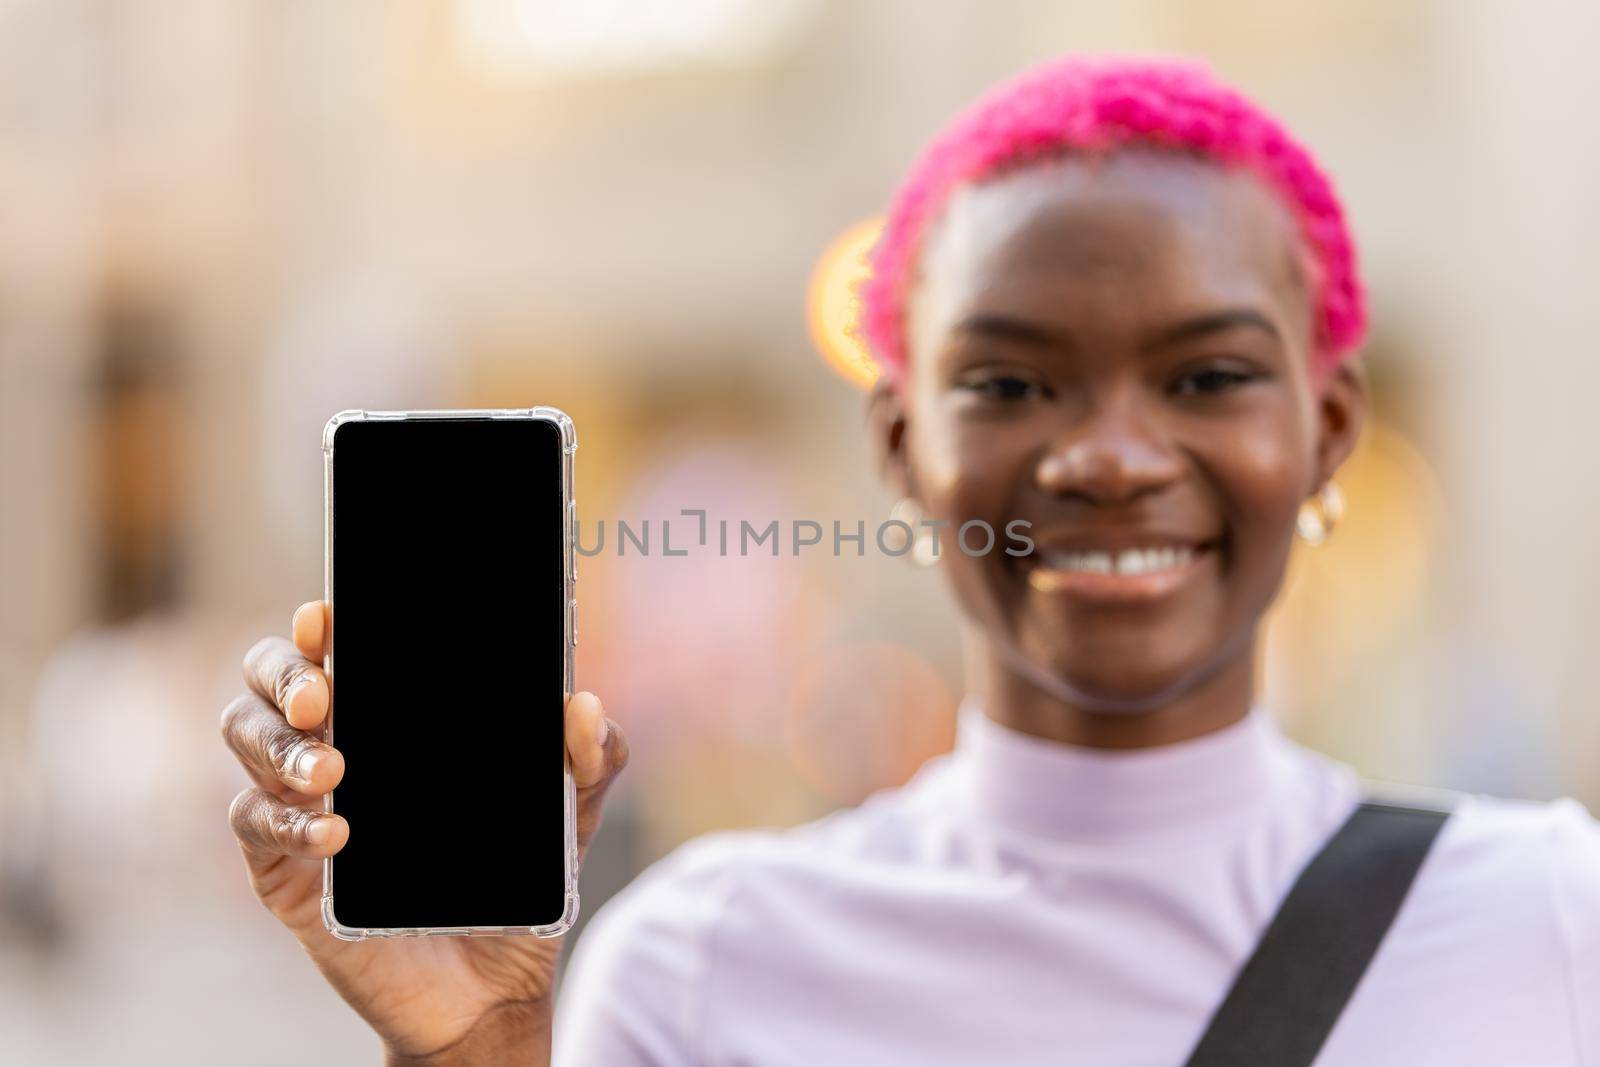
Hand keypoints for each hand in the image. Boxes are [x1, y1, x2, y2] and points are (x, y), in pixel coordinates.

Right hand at [222, 600, 627, 1064]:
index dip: (319, 624)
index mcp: (390, 714)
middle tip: (324, 694)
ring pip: (247, 740)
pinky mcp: (283, 870)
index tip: (327, 615)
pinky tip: (334, 834)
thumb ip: (590, 757)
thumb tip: (584, 704)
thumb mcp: (568, 811)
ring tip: (332, 772)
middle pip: (268, 680)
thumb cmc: (515, 878)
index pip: (335, 646)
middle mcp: (333, 743)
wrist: (492, 984)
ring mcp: (300, 804)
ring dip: (280, 747)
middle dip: (284, 674)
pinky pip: (254, 825)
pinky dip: (286, 824)